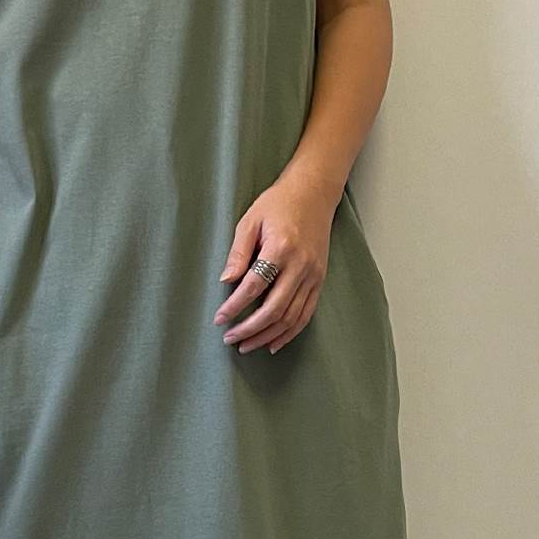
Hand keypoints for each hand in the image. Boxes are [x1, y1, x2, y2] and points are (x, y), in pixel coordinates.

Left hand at [214, 175, 337, 352]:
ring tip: (246, 345)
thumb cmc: (278, 203)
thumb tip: (225, 281)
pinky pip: (306, 314)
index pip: (254, 286)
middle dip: (249, 329)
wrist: (313, 193)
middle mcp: (301, 265)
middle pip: (274, 309)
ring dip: (267, 336)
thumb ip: (238, 252)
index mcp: (281, 248)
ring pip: (291, 317)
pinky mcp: (319, 280)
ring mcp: (313, 275)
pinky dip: (289, 333)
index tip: (219, 318)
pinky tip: (273, 343)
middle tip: (229, 338)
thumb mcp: (250, 220)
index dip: (234, 306)